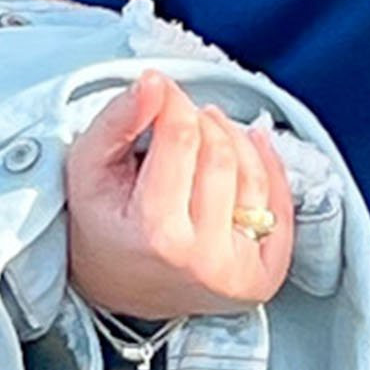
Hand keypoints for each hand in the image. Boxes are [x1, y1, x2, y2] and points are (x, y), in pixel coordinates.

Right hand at [64, 68, 294, 320]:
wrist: (120, 286)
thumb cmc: (102, 228)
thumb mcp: (88, 170)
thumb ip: (117, 120)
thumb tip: (155, 83)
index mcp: (155, 232)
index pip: (182, 138)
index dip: (173, 102)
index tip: (162, 91)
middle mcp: (202, 258)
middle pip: (220, 153)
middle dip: (201, 122)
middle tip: (179, 120)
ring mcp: (238, 271)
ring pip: (253, 173)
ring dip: (233, 138)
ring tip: (207, 134)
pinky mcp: (264, 276)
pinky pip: (281, 205)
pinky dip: (269, 166)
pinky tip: (251, 147)